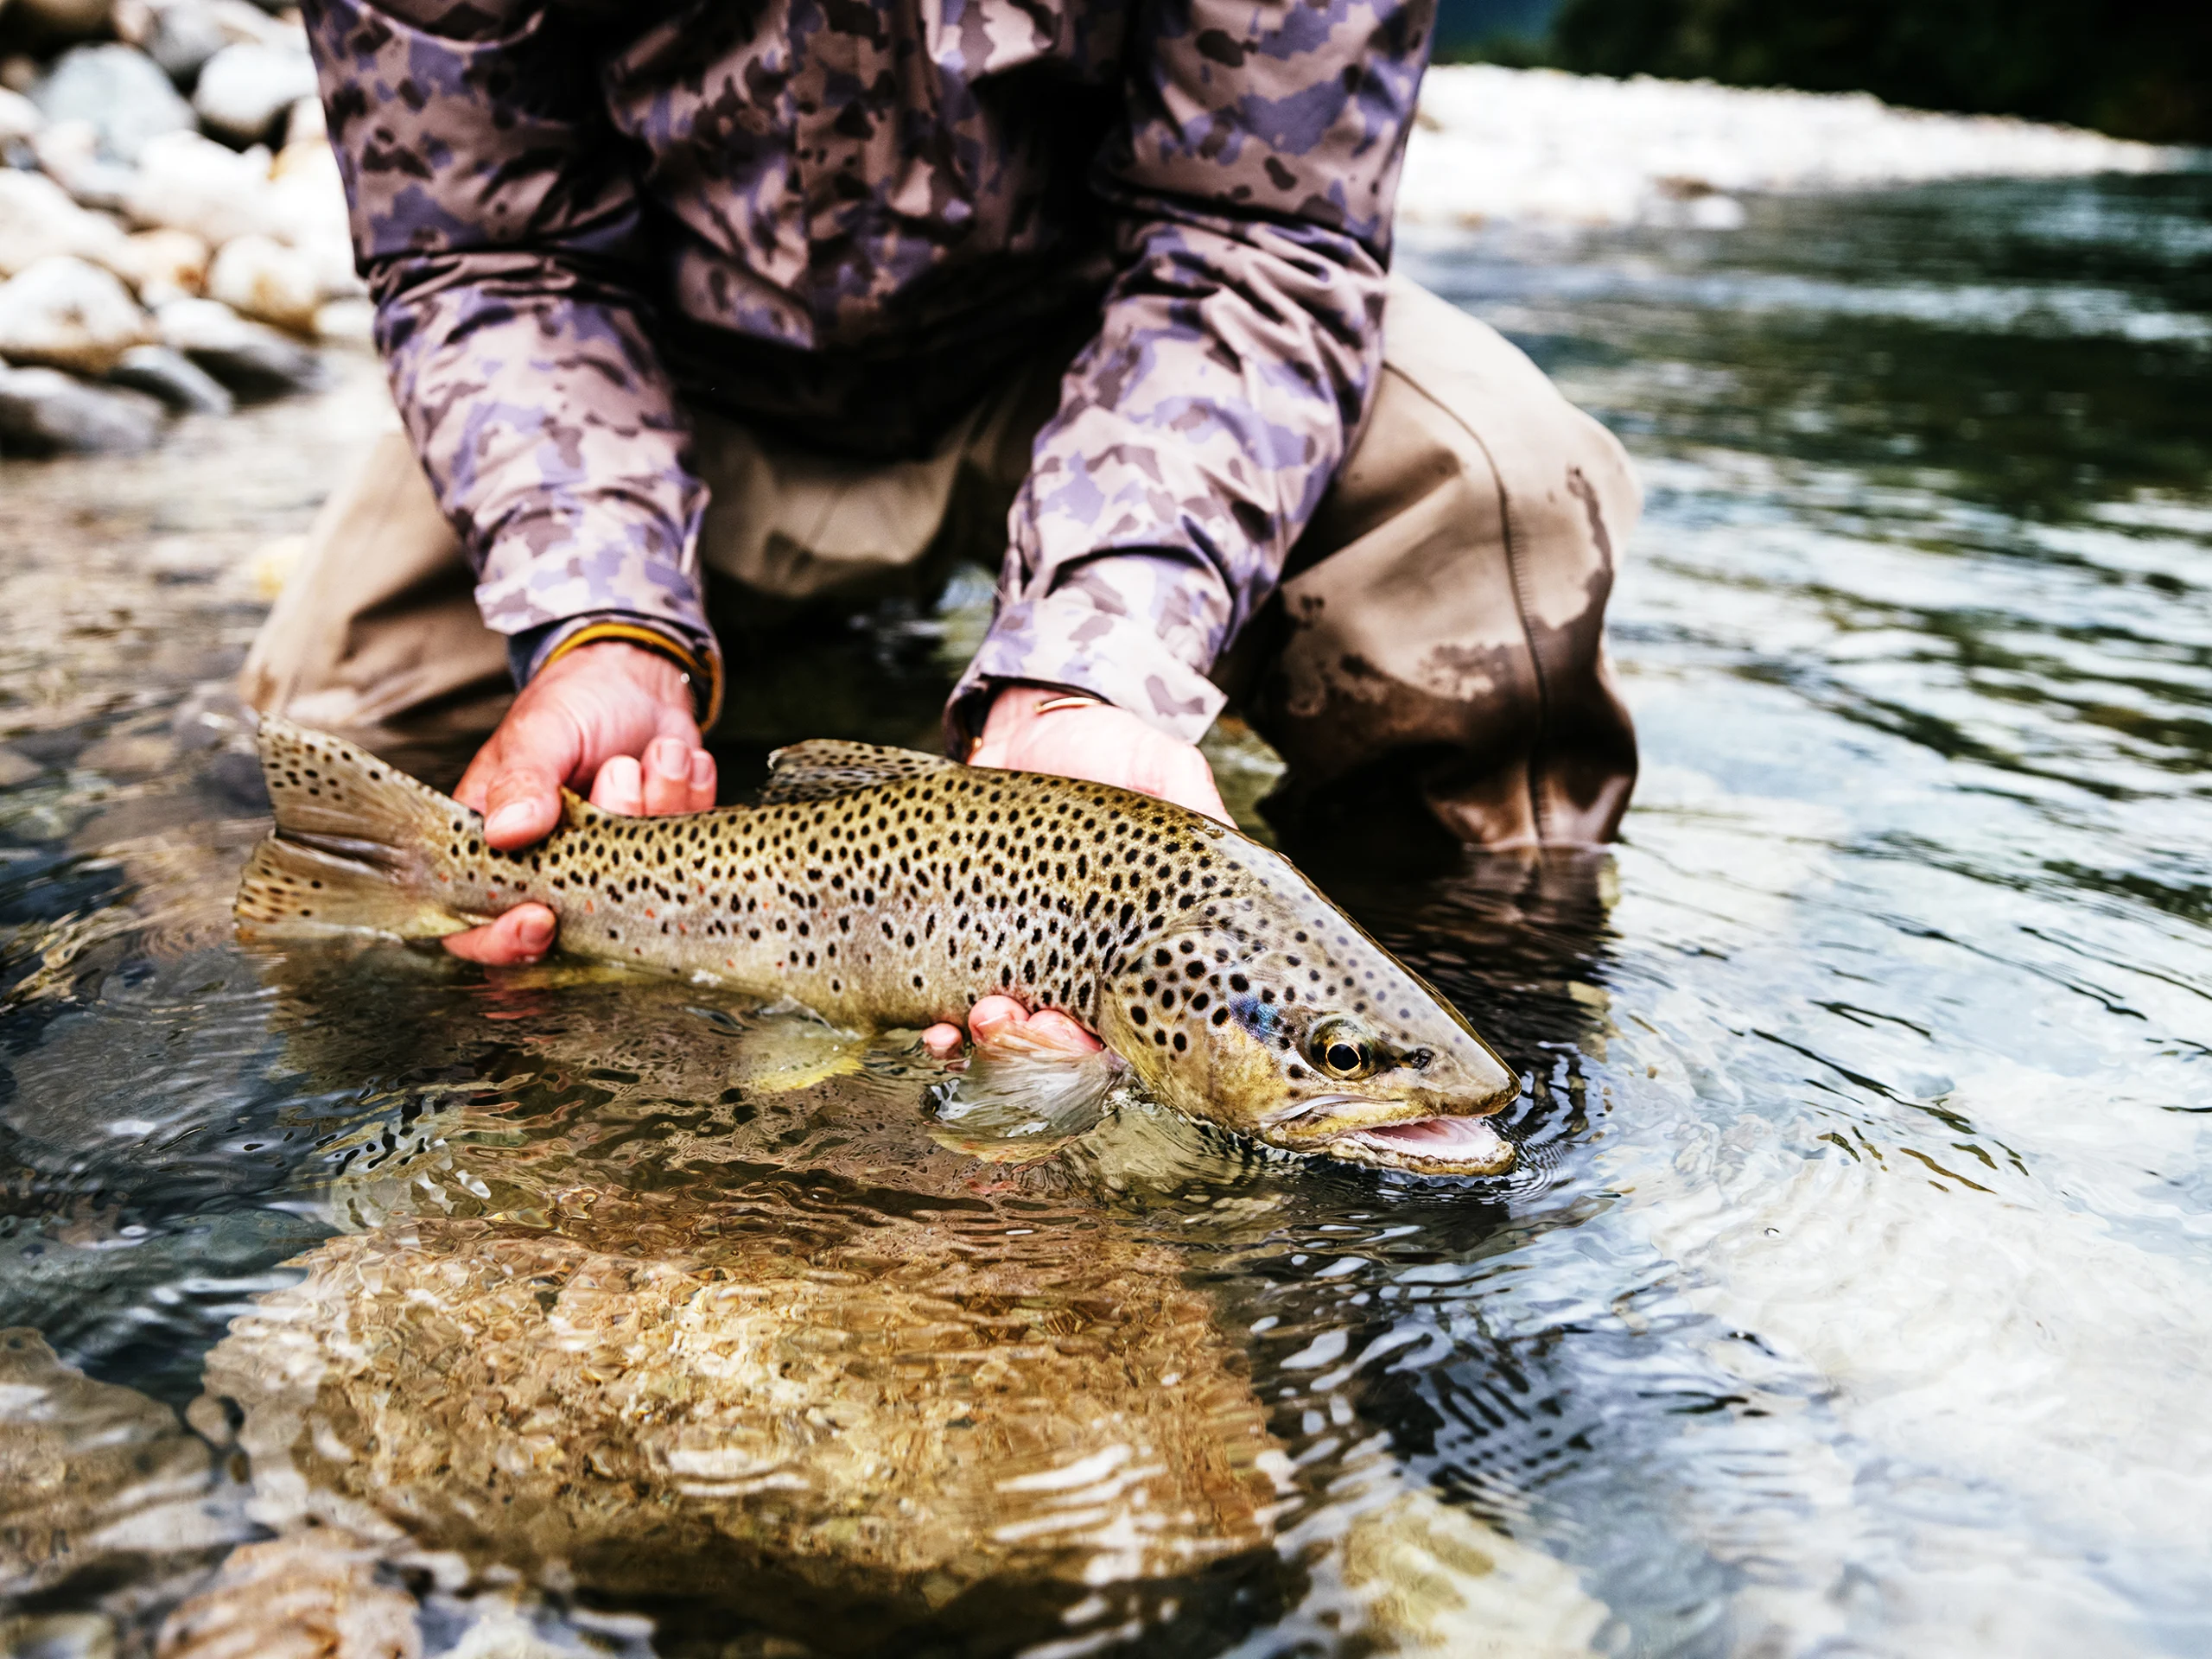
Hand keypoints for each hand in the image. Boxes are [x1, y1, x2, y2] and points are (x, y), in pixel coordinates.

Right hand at [443, 640, 714, 965]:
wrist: (640, 677)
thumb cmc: (575, 701)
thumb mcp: (540, 732)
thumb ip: (521, 781)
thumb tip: (505, 833)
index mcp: (495, 846)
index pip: (477, 924)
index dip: (502, 940)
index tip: (541, 919)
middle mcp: (552, 867)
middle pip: (571, 918)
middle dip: (608, 856)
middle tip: (621, 779)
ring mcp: (613, 865)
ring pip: (640, 882)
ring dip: (652, 806)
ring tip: (646, 756)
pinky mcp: (664, 851)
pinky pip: (685, 851)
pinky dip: (687, 797)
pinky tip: (673, 758)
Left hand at [921, 686, 1227, 1056]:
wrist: (1031, 722)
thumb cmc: (1112, 749)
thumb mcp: (1168, 772)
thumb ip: (1200, 814)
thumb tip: (1247, 868)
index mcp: (1138, 947)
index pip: (1131, 1027)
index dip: (1103, 1049)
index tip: (1078, 1037)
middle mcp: (1082, 967)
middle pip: (1065, 1047)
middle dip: (1037, 1052)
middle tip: (1014, 1025)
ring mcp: (1022, 959)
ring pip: (1009, 1039)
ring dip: (991, 1048)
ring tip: (978, 1022)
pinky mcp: (968, 942)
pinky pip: (953, 1007)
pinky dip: (944, 1034)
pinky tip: (937, 1030)